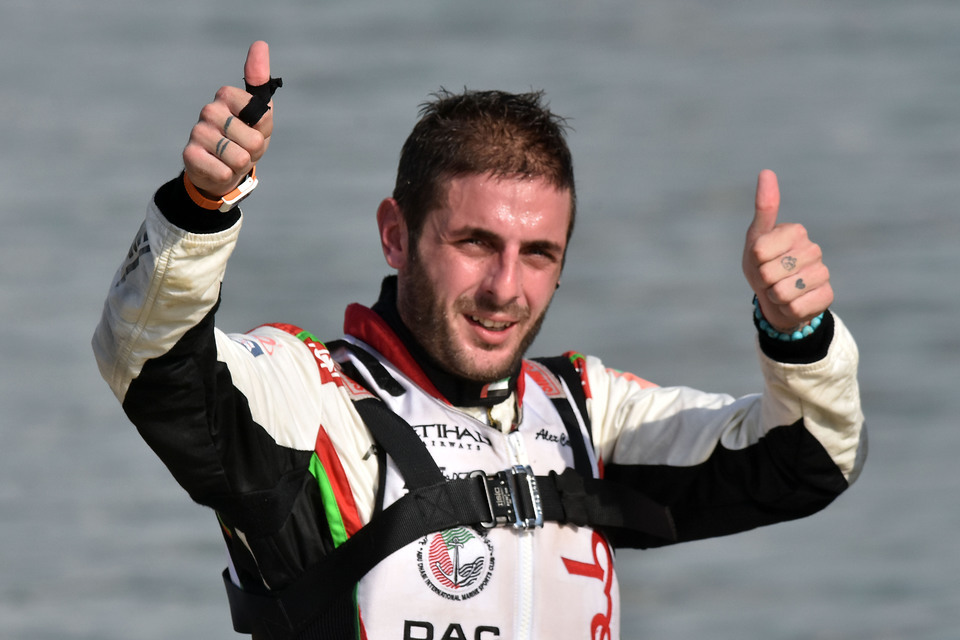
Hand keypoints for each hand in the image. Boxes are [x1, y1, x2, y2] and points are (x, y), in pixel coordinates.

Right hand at [182, 41, 273, 197]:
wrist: (222, 172)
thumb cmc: (245, 141)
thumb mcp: (261, 117)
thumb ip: (261, 83)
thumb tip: (259, 43)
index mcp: (226, 96)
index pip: (260, 114)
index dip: (262, 130)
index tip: (252, 129)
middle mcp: (209, 110)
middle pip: (253, 141)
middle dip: (253, 152)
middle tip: (242, 150)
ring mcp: (197, 131)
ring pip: (240, 158)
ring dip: (240, 165)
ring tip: (231, 160)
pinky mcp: (189, 154)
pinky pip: (223, 171)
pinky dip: (226, 175)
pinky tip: (218, 169)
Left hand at [742, 170, 832, 331]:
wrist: (777, 299)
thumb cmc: (763, 265)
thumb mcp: (756, 239)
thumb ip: (764, 208)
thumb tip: (766, 171)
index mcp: (796, 231)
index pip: (759, 250)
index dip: (753, 260)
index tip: (760, 260)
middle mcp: (813, 249)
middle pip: (768, 272)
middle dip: (762, 280)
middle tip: (769, 278)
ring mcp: (822, 273)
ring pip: (782, 292)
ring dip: (774, 296)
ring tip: (780, 290)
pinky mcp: (827, 296)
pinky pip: (795, 307)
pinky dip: (787, 309)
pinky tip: (793, 303)